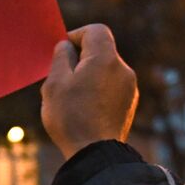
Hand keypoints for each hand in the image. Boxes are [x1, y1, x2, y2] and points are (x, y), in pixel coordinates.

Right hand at [40, 24, 137, 159]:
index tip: (62, 51)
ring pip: (105, 71)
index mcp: (105, 59)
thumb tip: (67, 46)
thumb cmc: (71, 117)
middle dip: (79, 60)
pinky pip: (111, 88)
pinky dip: (97, 91)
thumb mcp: (55, 83)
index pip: (95, 31)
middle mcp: (123, 69)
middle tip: (60, 79)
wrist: (95, 154)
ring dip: (87, 77)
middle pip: (100, 51)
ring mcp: (129, 88)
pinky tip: (83, 111)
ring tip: (69, 100)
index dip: (76, 35)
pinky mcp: (129, 105)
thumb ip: (61, 57)